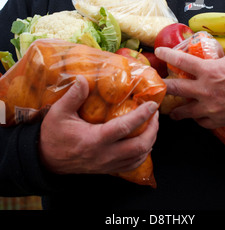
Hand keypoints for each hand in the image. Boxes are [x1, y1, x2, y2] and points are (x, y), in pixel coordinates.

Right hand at [39, 76, 158, 174]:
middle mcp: (104, 155)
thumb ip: (72, 96)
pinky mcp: (107, 168)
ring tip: (153, 125)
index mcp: (94, 140)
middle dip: (153, 130)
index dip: (142, 116)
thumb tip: (83, 79)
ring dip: (150, 141)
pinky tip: (144, 143)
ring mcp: (107, 164)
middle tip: (156, 114)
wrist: (45, 160)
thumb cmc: (52, 135)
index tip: (152, 105)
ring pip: (138, 158)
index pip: (125, 128)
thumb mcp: (58, 113)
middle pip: (139, 147)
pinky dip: (142, 154)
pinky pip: (131, 165)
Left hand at [155, 12, 224, 128]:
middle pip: (174, 88)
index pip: (180, 62)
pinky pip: (199, 122)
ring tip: (170, 106)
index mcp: (210, 71)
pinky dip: (195, 117)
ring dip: (175, 107)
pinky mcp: (218, 121)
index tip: (158, 52)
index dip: (166, 55)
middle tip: (158, 83)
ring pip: (183, 111)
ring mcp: (211, 108)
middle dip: (163, 86)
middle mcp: (206, 90)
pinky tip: (194, 114)